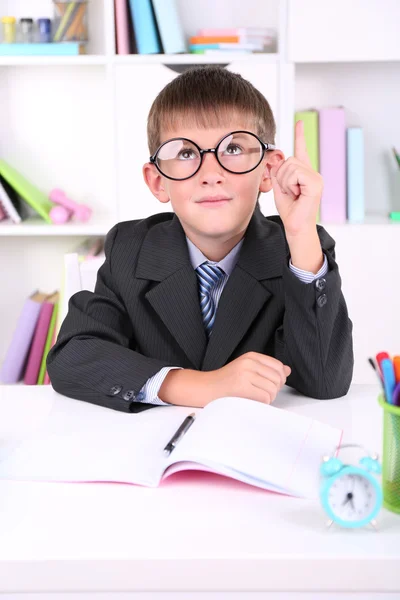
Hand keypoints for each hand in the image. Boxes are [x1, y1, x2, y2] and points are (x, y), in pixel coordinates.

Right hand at [205, 352, 290, 405]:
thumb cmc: (227, 381)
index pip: (278, 366)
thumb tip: (287, 370)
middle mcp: (249, 362)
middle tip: (263, 394)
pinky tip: (252, 401)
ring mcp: (245, 374)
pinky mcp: (241, 386)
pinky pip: (265, 397)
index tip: (270, 385)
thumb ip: (267, 369)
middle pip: (278, 378)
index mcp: (251, 356)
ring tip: (257, 397)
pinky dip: (262, 403)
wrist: (206, 387)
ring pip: (273, 389)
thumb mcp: (248, 369)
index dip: (279, 379)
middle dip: (274, 390)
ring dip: (268, 398)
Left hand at [270, 120, 322, 236]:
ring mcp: (316, 177)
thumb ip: (277, 172)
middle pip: (288, 160)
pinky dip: (290, 184)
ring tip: (293, 194)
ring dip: (285, 182)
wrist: (296, 227)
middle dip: (281, 176)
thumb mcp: (279, 187)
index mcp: (304, 172)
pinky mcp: (316, 183)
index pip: (301, 150)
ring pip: (290, 166)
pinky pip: (295, 173)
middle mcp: (312, 172)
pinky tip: (297, 194)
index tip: (299, 122)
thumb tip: (273, 160)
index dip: (299, 135)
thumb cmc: (289, 210)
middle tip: (288, 192)